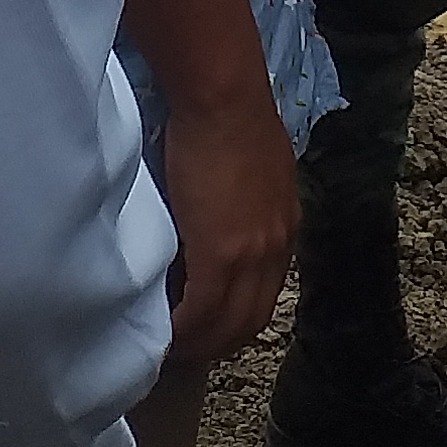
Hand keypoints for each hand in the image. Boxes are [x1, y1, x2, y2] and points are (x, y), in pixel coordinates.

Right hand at [158, 80, 298, 363]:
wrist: (222, 97)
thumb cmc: (227, 114)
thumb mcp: (249, 166)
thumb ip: (238, 200)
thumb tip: (209, 217)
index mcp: (284, 225)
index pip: (264, 289)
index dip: (236, 314)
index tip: (207, 324)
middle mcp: (277, 246)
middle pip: (252, 318)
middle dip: (219, 340)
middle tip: (184, 349)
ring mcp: (254, 254)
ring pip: (229, 323)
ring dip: (199, 343)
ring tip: (167, 349)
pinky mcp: (222, 255)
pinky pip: (202, 312)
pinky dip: (183, 331)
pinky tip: (162, 337)